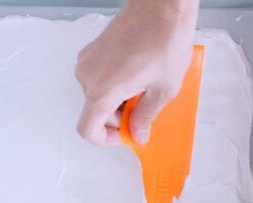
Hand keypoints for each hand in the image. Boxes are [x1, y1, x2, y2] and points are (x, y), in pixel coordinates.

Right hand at [74, 0, 198, 144]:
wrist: (162, 6)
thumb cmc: (165, 39)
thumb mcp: (163, 89)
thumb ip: (146, 117)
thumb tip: (138, 134)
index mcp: (102, 90)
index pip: (88, 129)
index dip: (106, 139)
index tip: (125, 135)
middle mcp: (87, 75)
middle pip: (96, 111)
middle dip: (119, 117)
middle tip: (144, 110)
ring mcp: (88, 60)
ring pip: (97, 94)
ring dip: (118, 99)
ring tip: (144, 87)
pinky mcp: (93, 49)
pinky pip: (98, 77)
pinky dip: (114, 84)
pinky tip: (137, 74)